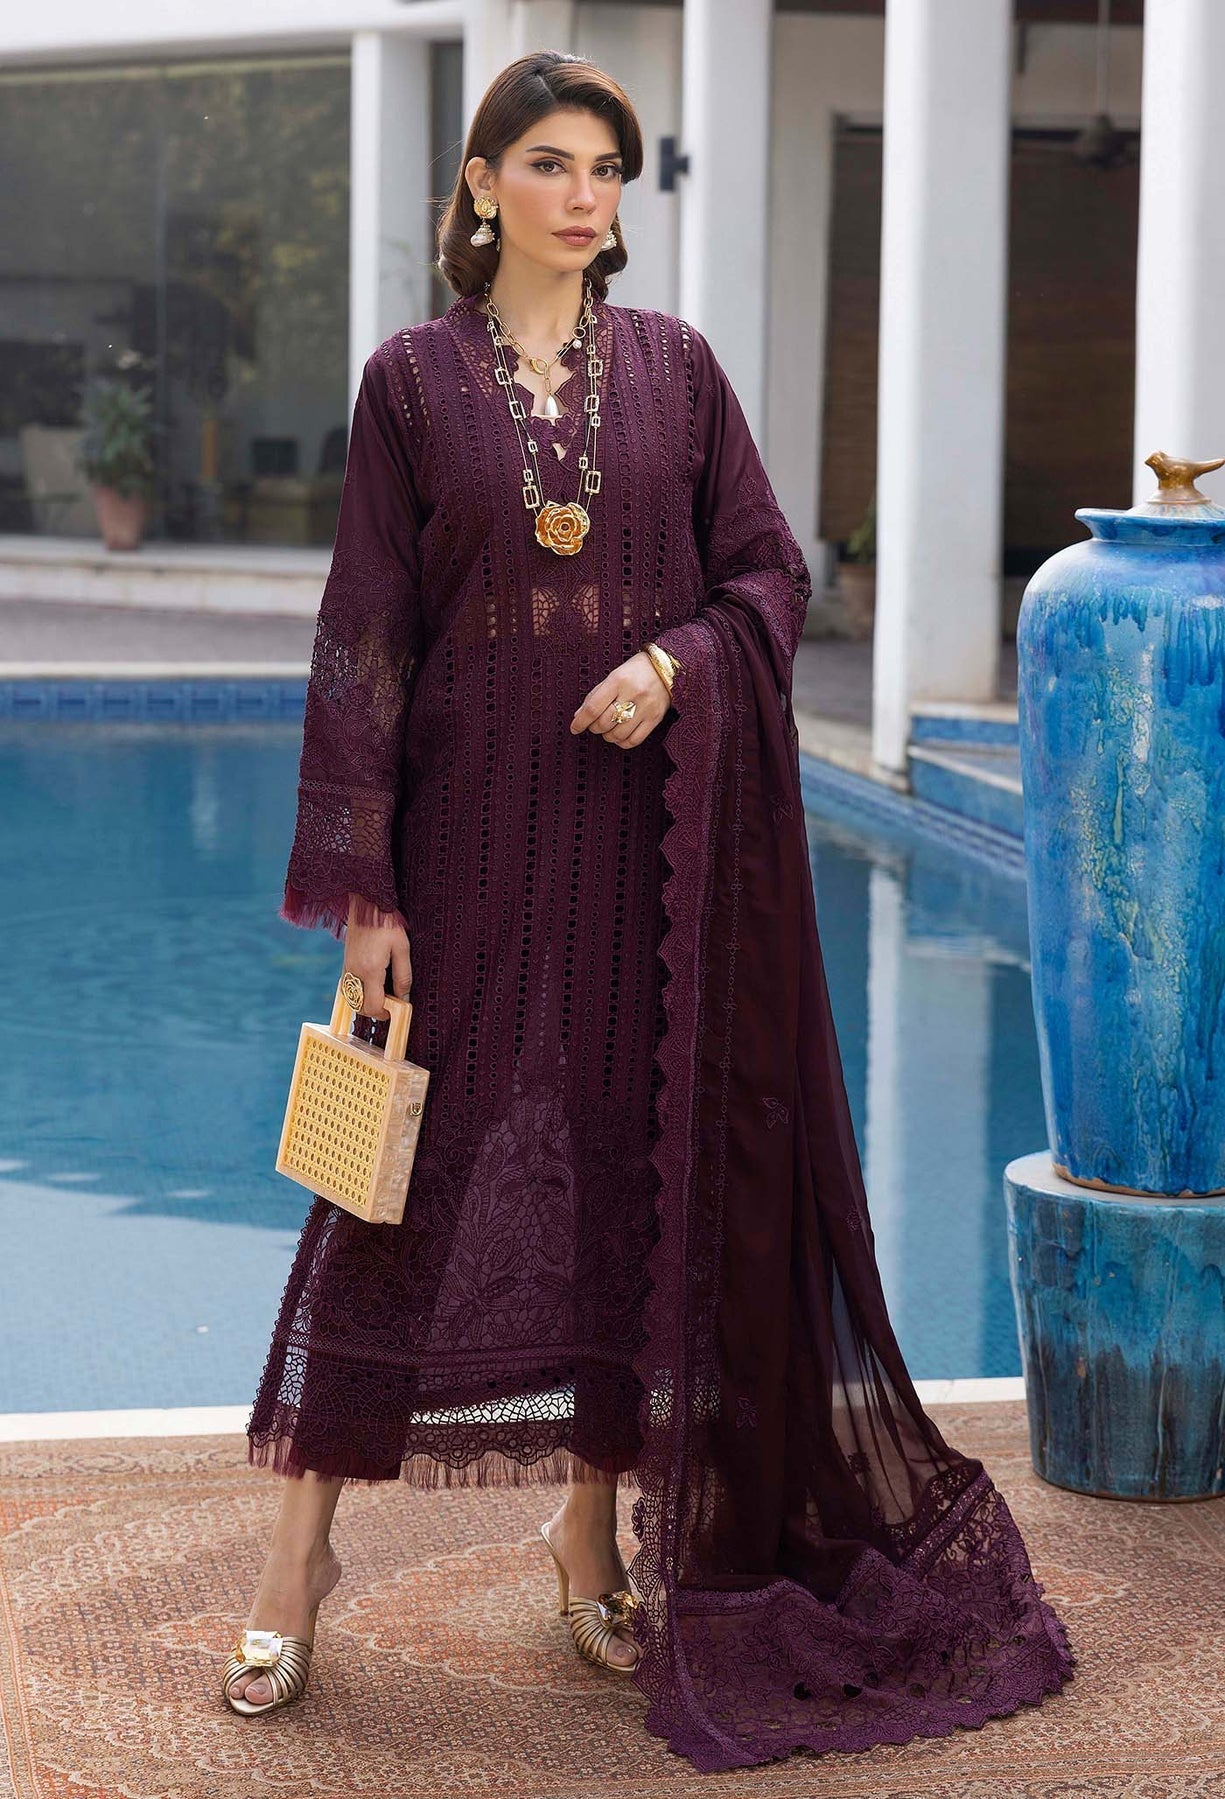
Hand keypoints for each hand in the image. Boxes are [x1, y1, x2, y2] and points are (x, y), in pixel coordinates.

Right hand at [344, 895, 411, 1018]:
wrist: (367, 904)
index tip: (395, 1011)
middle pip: (360, 1007)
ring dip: (366, 1002)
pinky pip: (349, 987)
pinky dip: (359, 992)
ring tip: (383, 994)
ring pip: (352, 998)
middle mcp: (354, 972)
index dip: (384, 1013)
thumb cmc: (387, 923)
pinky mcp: (345, 962)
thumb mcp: (402, 948)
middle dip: (374, 1011)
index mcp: (370, 970)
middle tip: (391, 1004)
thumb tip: (404, 998)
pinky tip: (373, 984)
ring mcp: (347, 967)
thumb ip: (403, 976)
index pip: (372, 1006)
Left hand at [569, 650, 670, 748]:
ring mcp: (645, 707)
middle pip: (604, 723)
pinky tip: (620, 736)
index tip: (574, 728)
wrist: (667, 667)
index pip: (593, 707)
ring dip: (607, 736)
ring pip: (618, 734)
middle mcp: (632, 693)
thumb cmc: (636, 671)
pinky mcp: (655, 718)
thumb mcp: (613, 676)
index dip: (580, 721)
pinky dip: (622, 742)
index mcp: (618, 680)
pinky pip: (634, 740)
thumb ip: (596, 695)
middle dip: (594, 728)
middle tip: (594, 725)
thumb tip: (579, 716)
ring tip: (608, 730)